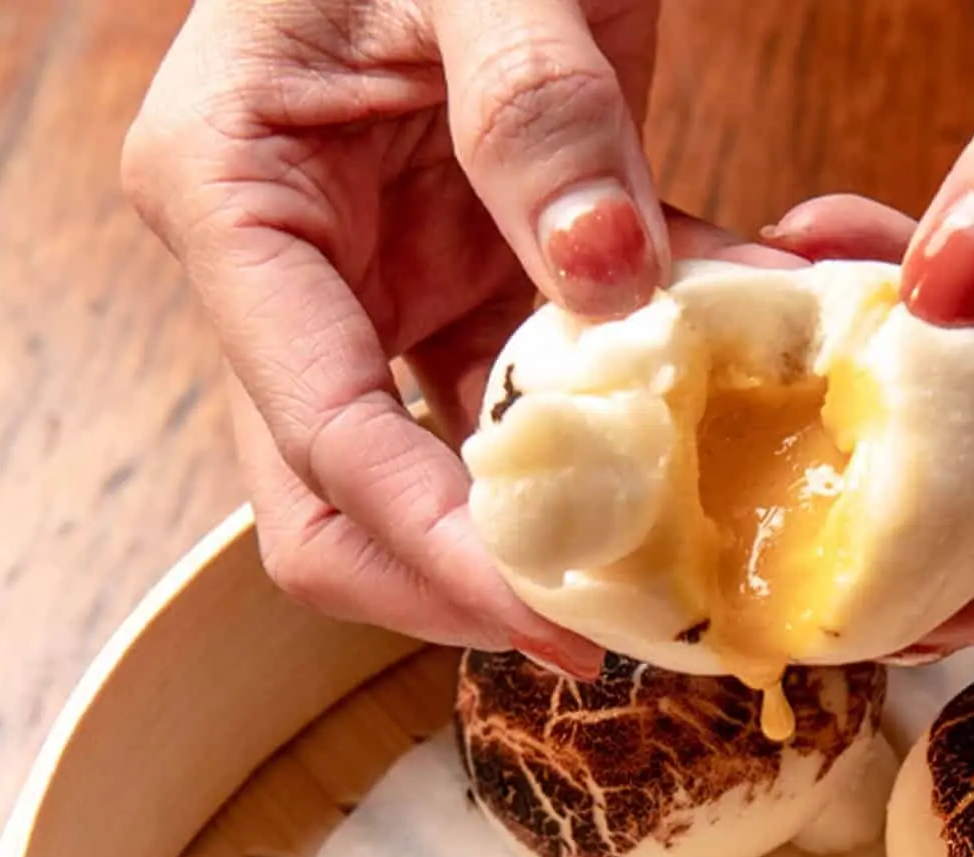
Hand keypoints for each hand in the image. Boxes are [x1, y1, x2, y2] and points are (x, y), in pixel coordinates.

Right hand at [121, 0, 779, 675]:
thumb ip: (535, 113)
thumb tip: (604, 277)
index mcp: (234, 200)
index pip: (316, 429)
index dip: (431, 544)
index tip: (556, 614)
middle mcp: (296, 268)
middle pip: (343, 496)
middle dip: (465, 576)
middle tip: (609, 626)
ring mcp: (386, 281)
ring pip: (455, 460)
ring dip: (572, 506)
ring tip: (691, 548)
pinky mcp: (476, 273)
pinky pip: (555, 377)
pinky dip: (645, 398)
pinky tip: (738, 399)